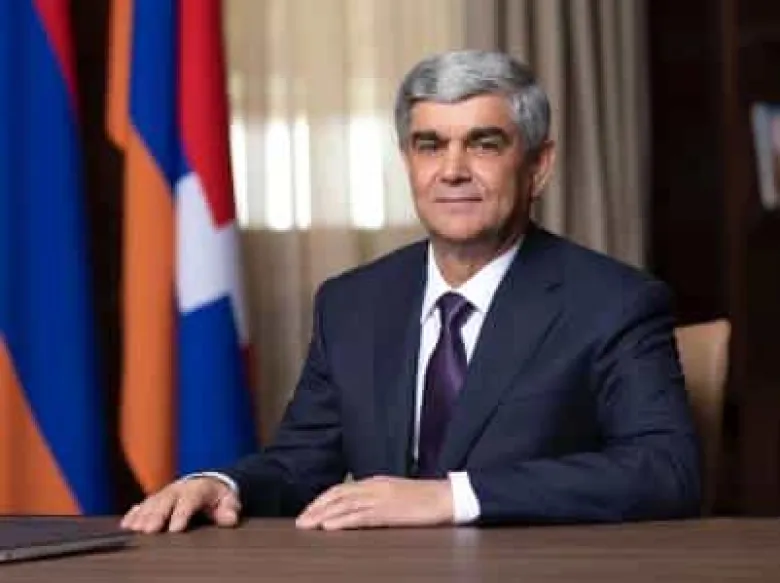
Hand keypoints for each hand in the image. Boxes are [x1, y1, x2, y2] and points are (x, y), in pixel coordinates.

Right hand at [120, 477, 239, 533]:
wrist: (207, 484)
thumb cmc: (218, 497)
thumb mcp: (229, 500)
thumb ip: (230, 509)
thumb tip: (230, 517)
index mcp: (198, 488)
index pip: (190, 499)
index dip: (182, 513)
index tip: (175, 528)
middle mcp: (179, 489)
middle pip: (166, 500)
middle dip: (157, 515)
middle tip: (149, 530)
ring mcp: (166, 493)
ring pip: (152, 503)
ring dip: (142, 515)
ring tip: (134, 529)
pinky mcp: (156, 500)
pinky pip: (143, 505)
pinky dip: (134, 514)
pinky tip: (127, 524)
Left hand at [295, 476, 452, 530]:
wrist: (445, 496)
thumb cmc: (423, 498)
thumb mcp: (394, 493)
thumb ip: (375, 496)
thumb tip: (357, 506)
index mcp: (375, 482)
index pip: (341, 489)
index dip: (322, 500)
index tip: (308, 511)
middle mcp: (374, 487)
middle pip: (337, 495)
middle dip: (316, 507)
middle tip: (300, 521)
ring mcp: (380, 498)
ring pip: (344, 505)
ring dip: (323, 515)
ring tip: (307, 525)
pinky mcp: (388, 512)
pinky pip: (360, 516)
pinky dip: (342, 521)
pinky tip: (329, 527)